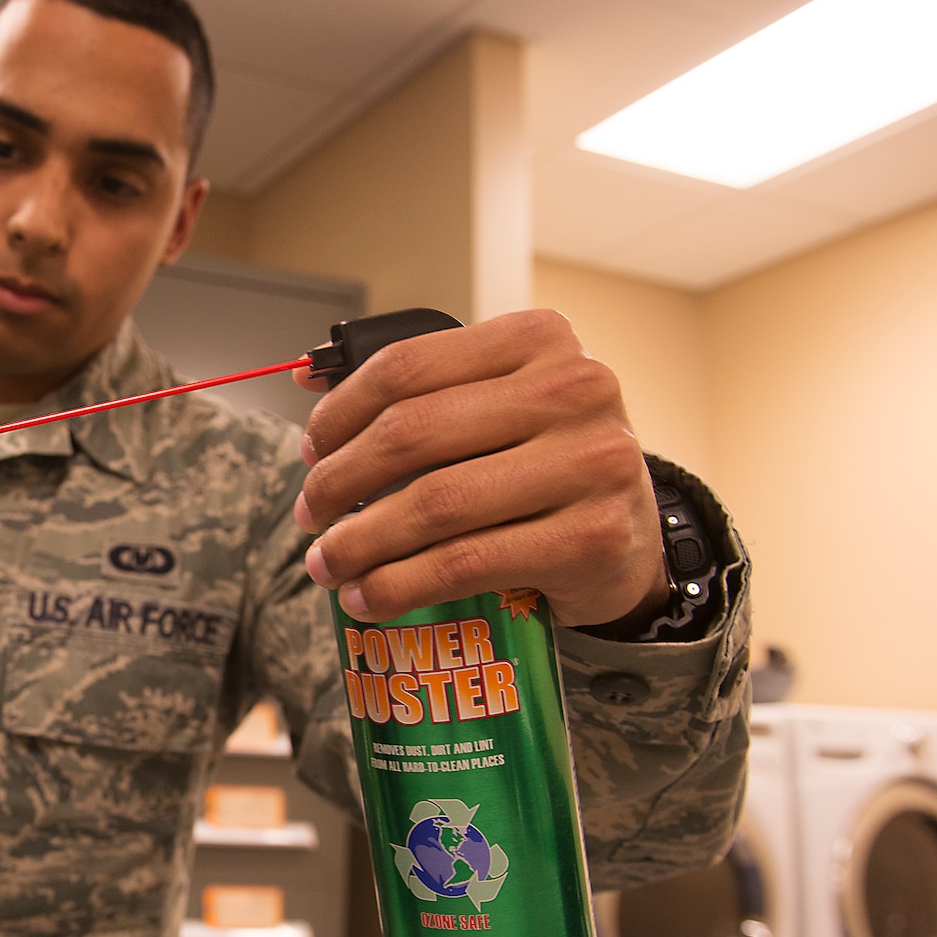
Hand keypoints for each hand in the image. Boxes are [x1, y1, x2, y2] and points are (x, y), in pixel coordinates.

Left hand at [292, 310, 666, 630]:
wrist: (629, 537)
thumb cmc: (543, 463)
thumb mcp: (497, 407)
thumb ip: (418, 390)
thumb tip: (306, 376)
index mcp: (539, 339)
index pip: (406, 366)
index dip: (339, 413)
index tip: (310, 452)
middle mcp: (574, 390)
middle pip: (412, 434)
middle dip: (340, 481)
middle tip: (311, 515)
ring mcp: (591, 464)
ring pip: (434, 504)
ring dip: (360, 543)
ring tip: (327, 564)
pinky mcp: (591, 538)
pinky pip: (465, 564)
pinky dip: (400, 586)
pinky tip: (370, 597)